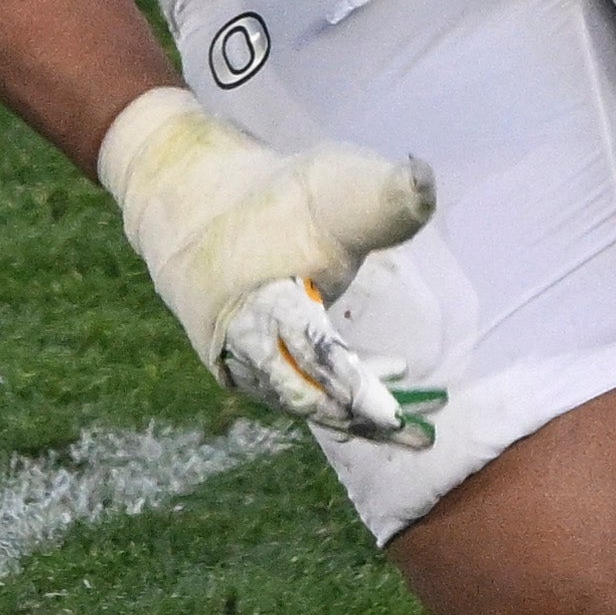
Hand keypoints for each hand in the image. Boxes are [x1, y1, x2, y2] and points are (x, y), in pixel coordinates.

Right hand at [95, 88, 441, 444]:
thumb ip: (379, 194)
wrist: (191, 203)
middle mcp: (245, 340)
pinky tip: (361, 411)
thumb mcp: (328, 185)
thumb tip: (424, 181)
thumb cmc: (272, 196)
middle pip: (305, 395)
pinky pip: (287, 395)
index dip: (353, 387)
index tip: (392, 415)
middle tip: (410, 433)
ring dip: (347, 416)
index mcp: (264, 299)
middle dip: (357, 417)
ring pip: (297, 402)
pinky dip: (325, 405)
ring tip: (402, 428)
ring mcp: (239, 357)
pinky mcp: (242, 365)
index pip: (313, 353)